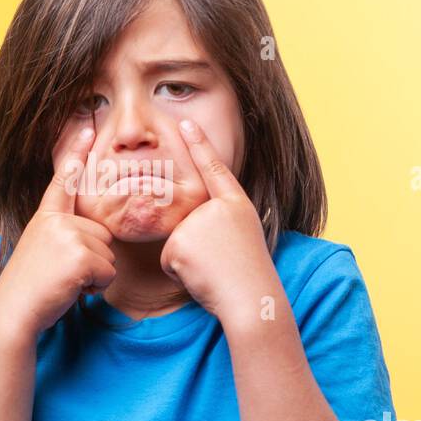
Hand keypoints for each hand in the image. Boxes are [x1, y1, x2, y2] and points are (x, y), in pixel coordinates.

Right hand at [0, 126, 116, 336]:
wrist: (14, 312)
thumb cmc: (30, 288)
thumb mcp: (42, 250)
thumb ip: (62, 235)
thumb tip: (95, 236)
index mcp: (46, 217)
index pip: (63, 181)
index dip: (75, 152)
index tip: (87, 127)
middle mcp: (57, 220)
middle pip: (102, 234)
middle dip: (92, 259)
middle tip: (62, 273)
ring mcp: (68, 235)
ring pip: (108, 255)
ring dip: (93, 275)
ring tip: (64, 281)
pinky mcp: (80, 255)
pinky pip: (108, 271)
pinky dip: (95, 286)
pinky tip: (70, 289)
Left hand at [160, 118, 274, 322]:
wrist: (251, 298)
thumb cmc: (249, 275)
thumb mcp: (242, 237)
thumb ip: (218, 222)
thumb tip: (191, 226)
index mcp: (236, 204)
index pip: (215, 168)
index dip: (200, 144)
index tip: (185, 122)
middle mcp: (214, 209)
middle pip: (188, 222)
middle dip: (197, 247)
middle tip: (223, 262)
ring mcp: (195, 224)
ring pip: (177, 243)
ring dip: (189, 262)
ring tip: (215, 270)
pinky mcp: (177, 244)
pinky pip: (169, 260)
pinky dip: (181, 273)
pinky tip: (201, 277)